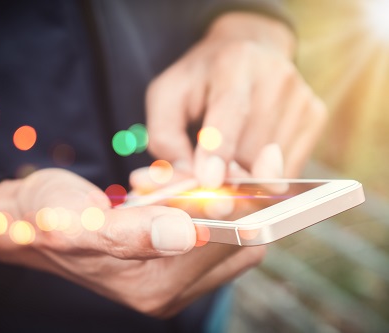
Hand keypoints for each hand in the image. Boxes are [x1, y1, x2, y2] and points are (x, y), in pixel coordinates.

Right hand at [0, 168, 263, 316]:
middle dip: (229, 198)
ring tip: (167, 178)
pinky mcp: (169, 257)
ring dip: (210, 195)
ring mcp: (172, 274)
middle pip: (240, 242)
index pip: (228, 246)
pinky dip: (195, 198)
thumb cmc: (47, 217)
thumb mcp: (78, 222)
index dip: (243, 205)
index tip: (244, 166)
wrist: (29, 218)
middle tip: (198, 168)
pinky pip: (207, 226)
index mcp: (155, 287)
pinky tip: (163, 184)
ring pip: (228, 230)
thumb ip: (131, 233)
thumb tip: (187, 234)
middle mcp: (171, 289)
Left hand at [146, 12, 327, 187]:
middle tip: (207, 191)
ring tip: (224, 163)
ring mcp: (301, 97)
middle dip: (226, 180)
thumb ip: (165, 137)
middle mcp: (276, 76)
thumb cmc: (200, 80)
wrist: (247, 52)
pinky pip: (288, 170)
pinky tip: (246, 158)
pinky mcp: (315, 117)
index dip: (220, 147)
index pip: (230, 109)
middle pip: (251, 149)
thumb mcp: (166, 97)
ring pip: (271, 167)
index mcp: (234, 61)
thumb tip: (187, 180)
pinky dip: (262, 177)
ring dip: (242, 180)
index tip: (209, 180)